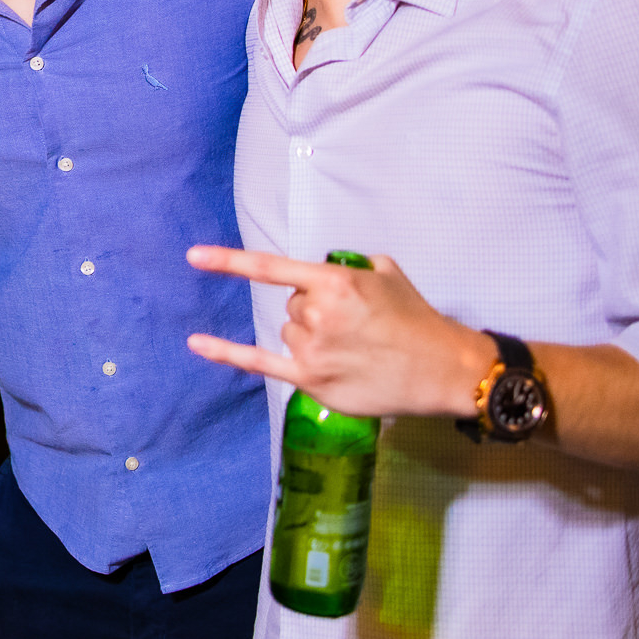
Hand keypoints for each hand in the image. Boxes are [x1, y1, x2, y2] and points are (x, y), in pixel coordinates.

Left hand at [184, 245, 493, 419]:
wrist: (444, 369)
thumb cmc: (416, 318)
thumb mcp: (386, 272)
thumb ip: (346, 266)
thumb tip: (322, 271)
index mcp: (334, 282)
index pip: (271, 268)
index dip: (228, 262)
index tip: (194, 257)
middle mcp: (318, 314)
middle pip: (291, 306)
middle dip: (315, 312)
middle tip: (355, 326)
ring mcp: (312, 349)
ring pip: (289, 334)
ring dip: (311, 337)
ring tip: (354, 348)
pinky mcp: (312, 381)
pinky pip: (259, 363)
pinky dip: (225, 352)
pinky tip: (197, 343)